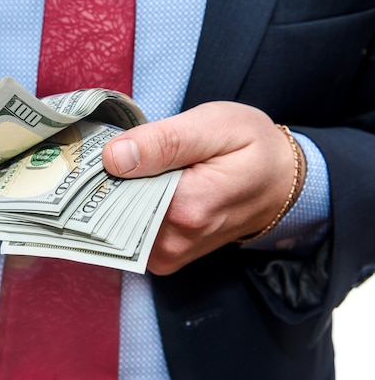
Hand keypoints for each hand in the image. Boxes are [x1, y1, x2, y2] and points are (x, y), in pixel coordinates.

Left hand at [102, 102, 295, 274]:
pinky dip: (128, 207)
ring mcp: (167, 255)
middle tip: (124, 151)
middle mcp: (172, 242)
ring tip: (140, 167)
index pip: (115, 190)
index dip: (103, 165)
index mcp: (186, 208)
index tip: (104, 146)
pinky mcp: (164, 257)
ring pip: (116, 221)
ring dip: (119, 193)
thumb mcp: (214, 126)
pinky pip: (128, 232)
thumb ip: (163, 141)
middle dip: (109, 180)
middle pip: (112, 208)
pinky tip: (145, 187)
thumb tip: (112, 158)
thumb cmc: (251, 147)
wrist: (280, 183)